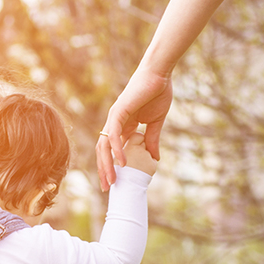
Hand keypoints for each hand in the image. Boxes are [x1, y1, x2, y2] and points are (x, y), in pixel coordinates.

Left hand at [97, 67, 170, 190]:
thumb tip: (154, 158)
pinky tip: (123, 162)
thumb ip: (152, 140)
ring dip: (107, 165)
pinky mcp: (119, 111)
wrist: (159, 74)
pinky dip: (117, 149)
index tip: (115, 183)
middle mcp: (115, 123)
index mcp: (123, 126)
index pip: (112, 150)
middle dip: (104, 170)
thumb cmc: (158, 93)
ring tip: (112, 181)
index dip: (111, 167)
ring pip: (105, 146)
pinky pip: (114, 134)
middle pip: (104, 151)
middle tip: (107, 189)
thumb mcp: (156, 123)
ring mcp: (115, 117)